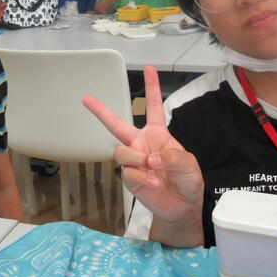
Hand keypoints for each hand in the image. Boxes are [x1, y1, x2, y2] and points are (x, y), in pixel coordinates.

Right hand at [83, 66, 203, 225]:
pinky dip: (142, 178)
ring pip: (121, 151)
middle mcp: (141, 144)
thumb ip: (172, 156)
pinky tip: (153, 183)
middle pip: (117, 125)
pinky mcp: (130, 179)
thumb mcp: (189, 164)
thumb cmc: (187, 181)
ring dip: (136, 158)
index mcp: (158, 134)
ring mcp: (134, 161)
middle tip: (87, 98)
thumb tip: (150, 157)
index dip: (152, 87)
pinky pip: (128, 173)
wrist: (182, 207)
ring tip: (152, 168)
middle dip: (101, 111)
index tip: (148, 69)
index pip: (154, 107)